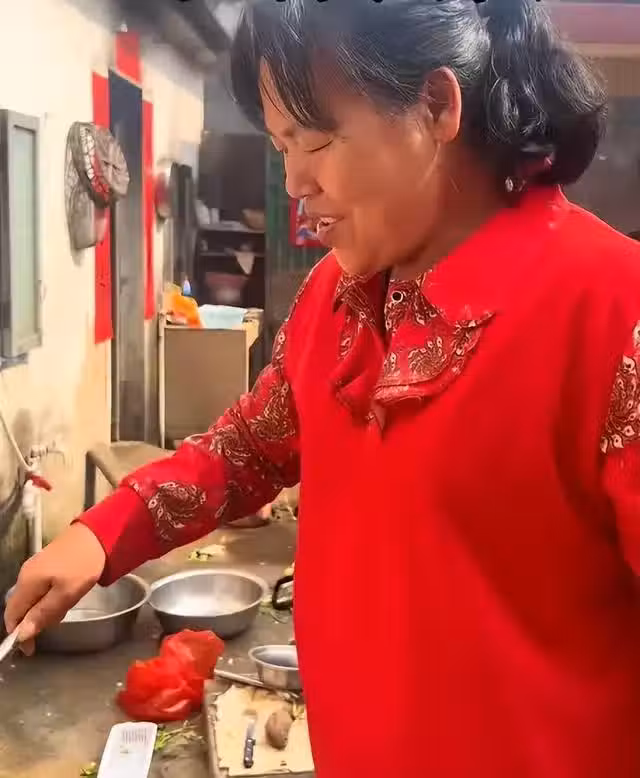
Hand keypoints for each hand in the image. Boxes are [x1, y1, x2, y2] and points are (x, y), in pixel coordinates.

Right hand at [4, 522, 105, 654]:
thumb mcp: (66, 594)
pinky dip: (50, 597)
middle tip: (59, 618)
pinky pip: (41, 588)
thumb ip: (43, 614)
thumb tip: (20, 635)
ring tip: (67, 604)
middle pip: (21, 607)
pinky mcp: (47, 563)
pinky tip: (68, 595)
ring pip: (32, 598)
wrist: (98, 533)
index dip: (18, 633)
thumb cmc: (83, 565)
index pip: (11, 615)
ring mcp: (36, 567)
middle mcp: (25, 574)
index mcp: (26, 583)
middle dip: (35, 620)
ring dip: (45, 609)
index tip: (32, 649)